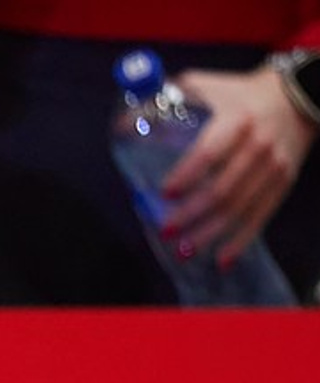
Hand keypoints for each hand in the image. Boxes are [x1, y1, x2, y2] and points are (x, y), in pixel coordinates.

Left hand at [163, 63, 316, 264]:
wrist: (294, 96)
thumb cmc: (236, 95)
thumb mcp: (203, 86)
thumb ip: (165, 102)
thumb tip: (124, 126)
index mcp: (236, 119)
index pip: (210, 151)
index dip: (187, 175)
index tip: (166, 194)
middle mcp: (258, 143)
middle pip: (222, 187)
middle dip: (192, 214)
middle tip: (166, 231)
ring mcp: (273, 165)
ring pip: (239, 207)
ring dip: (210, 234)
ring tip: (184, 251)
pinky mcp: (283, 181)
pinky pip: (261, 216)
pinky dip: (241, 242)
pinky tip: (221, 260)